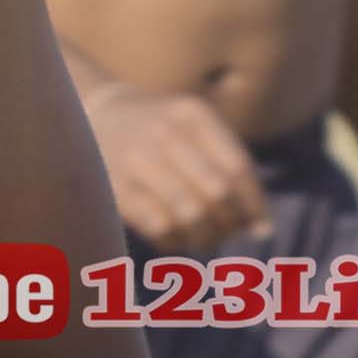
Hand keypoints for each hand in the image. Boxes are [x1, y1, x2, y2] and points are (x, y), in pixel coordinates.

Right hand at [83, 83, 269, 251]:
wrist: (96, 115)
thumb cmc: (162, 131)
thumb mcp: (195, 127)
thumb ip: (229, 165)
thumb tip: (261, 229)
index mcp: (193, 115)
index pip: (238, 168)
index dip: (254, 205)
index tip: (261, 228)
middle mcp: (166, 133)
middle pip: (217, 192)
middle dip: (230, 222)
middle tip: (229, 232)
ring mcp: (138, 160)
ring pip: (190, 213)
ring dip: (206, 236)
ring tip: (206, 239)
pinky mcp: (116, 188)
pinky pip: (159, 227)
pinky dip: (176, 242)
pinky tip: (178, 239)